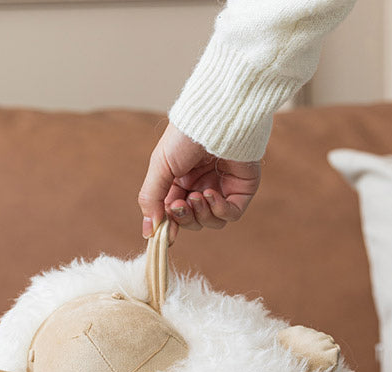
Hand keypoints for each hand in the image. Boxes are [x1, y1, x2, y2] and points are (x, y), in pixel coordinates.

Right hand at [138, 123, 260, 241]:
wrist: (215, 117)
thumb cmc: (185, 135)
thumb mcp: (160, 166)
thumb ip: (151, 198)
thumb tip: (149, 232)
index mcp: (181, 180)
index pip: (174, 213)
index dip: (169, 225)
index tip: (162, 232)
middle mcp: (202, 185)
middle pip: (193, 221)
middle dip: (184, 218)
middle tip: (179, 205)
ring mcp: (223, 188)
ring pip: (212, 221)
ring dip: (201, 214)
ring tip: (196, 196)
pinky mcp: (242, 189)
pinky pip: (231, 214)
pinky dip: (219, 210)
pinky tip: (210, 195)